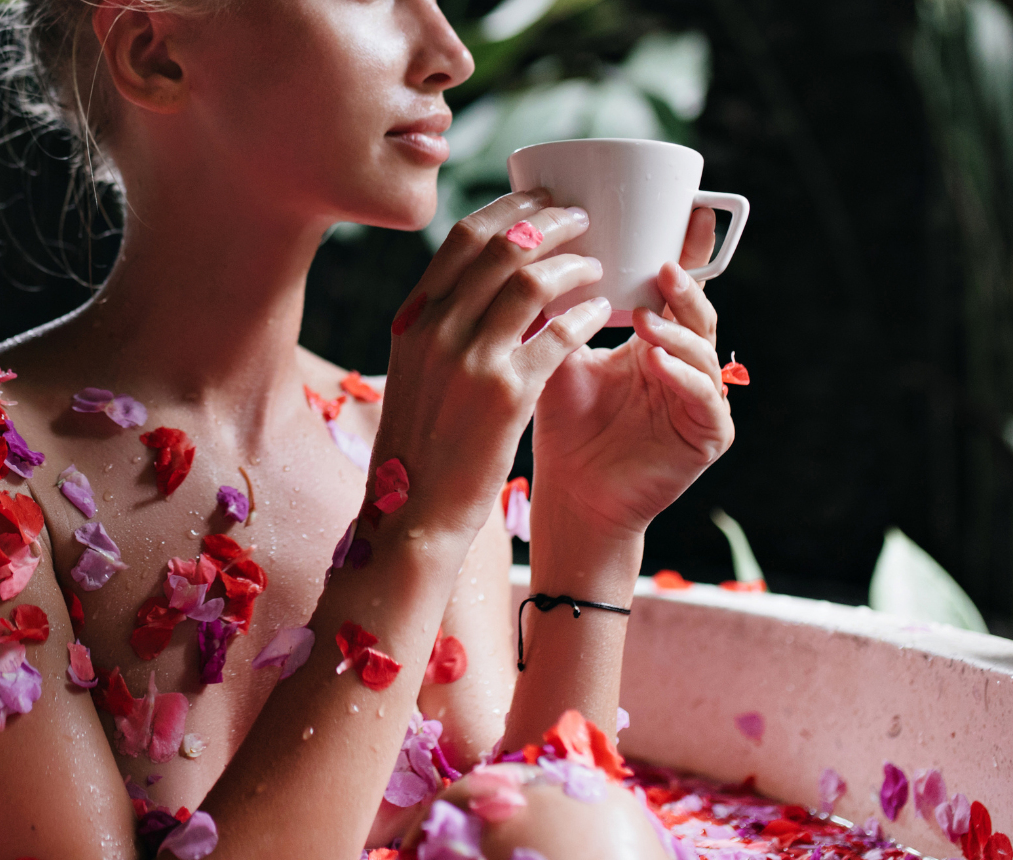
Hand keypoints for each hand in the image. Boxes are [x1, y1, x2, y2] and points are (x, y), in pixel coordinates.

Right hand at [377, 190, 611, 538]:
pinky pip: (557, 336)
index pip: (461, 239)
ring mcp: (469, 361)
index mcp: (413, 319)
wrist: (412, 509)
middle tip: (582, 217)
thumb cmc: (421, 444)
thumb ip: (442, 327)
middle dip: (550, 222)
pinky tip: (600, 312)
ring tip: (597, 264)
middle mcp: (436, 330)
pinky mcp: (504, 396)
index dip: (508, 209)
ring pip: (530, 282)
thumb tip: (484, 285)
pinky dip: (584, 315)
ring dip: (573, 263)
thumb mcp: (415, 372)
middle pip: (501, 248)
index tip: (540, 198)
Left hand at [531, 208, 735, 539]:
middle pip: (698, 309)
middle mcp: (685, 361)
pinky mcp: (707, 435)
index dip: (685, 250)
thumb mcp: (556, 353)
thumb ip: (554, 308)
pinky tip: (654, 361)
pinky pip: (705, 398)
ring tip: (648, 318)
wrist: (571, 493)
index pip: (674, 286)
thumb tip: (524, 245)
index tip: (687, 210)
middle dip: (686, 284)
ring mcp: (701, 397)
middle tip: (663, 265)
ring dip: (678, 329)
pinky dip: (682, 376)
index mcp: (655, 336)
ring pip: (706, 350)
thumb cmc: (562, 422)